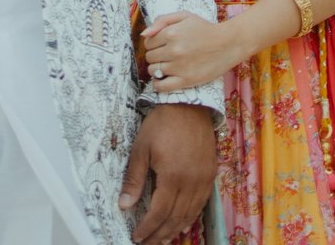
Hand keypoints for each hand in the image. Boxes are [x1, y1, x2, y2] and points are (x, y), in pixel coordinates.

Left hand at [119, 102, 216, 244]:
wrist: (189, 104)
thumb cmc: (162, 124)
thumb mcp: (141, 149)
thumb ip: (134, 179)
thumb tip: (124, 205)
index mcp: (172, 177)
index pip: (159, 213)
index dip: (148, 228)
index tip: (137, 236)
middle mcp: (191, 182)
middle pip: (175, 218)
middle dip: (160, 234)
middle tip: (148, 243)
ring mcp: (203, 179)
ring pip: (190, 214)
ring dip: (176, 229)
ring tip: (163, 239)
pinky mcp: (210, 174)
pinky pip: (201, 203)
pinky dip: (191, 217)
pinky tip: (182, 223)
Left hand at [142, 11, 245, 94]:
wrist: (228, 44)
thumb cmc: (205, 29)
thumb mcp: (184, 16)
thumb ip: (162, 21)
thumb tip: (144, 34)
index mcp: (171, 33)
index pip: (148, 42)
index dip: (153, 43)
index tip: (161, 44)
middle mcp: (173, 50)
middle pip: (150, 57)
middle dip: (155, 55)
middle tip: (166, 55)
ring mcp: (179, 66)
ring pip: (153, 71)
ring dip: (156, 69)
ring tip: (167, 65)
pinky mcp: (186, 80)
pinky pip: (162, 86)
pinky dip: (158, 84)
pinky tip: (162, 79)